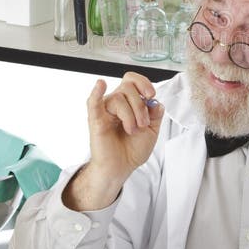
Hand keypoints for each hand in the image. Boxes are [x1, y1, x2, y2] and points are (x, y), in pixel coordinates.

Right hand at [63, 72, 163, 210]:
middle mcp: (115, 103)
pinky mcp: (96, 120)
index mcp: (128, 102)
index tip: (151, 95)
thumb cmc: (132, 149)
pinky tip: (101, 84)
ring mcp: (105, 110)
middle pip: (127, 88)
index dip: (143, 83)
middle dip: (140, 106)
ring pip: (118, 98)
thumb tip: (155, 102)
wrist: (121, 167)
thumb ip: (155, 114)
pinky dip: (96, 92)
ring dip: (130, 116)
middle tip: (142, 124)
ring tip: (132, 130)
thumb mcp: (152, 130)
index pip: (132, 80)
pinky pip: (93, 102)